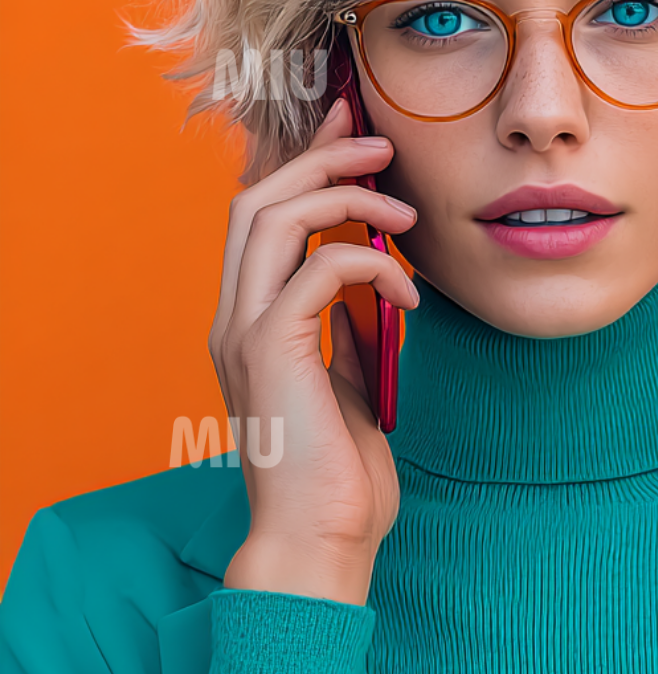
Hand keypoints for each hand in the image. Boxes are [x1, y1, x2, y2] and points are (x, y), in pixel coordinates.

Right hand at [209, 98, 418, 605]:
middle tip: (379, 145)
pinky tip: (408, 297)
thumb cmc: (340, 481)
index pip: (260, 217)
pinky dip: (366, 265)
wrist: (319, 542)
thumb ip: (348, 335)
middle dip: (319, 157)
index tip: (353, 130)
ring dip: (341, 196)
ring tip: (403, 213)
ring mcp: (244, 333)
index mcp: (249, 325)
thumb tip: (376, 290)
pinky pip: (314, 268)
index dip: (302, 162)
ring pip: (270, 217)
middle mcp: (234, 320)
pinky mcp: (271, 351)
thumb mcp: (350, 390)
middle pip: (255, 198)